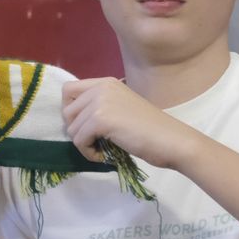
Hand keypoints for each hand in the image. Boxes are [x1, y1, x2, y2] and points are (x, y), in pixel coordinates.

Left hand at [61, 77, 201, 167]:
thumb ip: (98, 106)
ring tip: (103, 149)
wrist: (173, 141)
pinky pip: (79, 140)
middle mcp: (101, 87)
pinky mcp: (101, 119)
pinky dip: (88, 153)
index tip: (86, 126)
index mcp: (106, 82)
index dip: (71, 111)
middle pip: (66, 111)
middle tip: (96, 141)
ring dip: (84, 144)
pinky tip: (104, 155)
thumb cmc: (150, 130)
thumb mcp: (120, 108)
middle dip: (77, 131)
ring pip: (71, 128)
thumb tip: (71, 120)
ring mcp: (100, 102)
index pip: (68, 90)